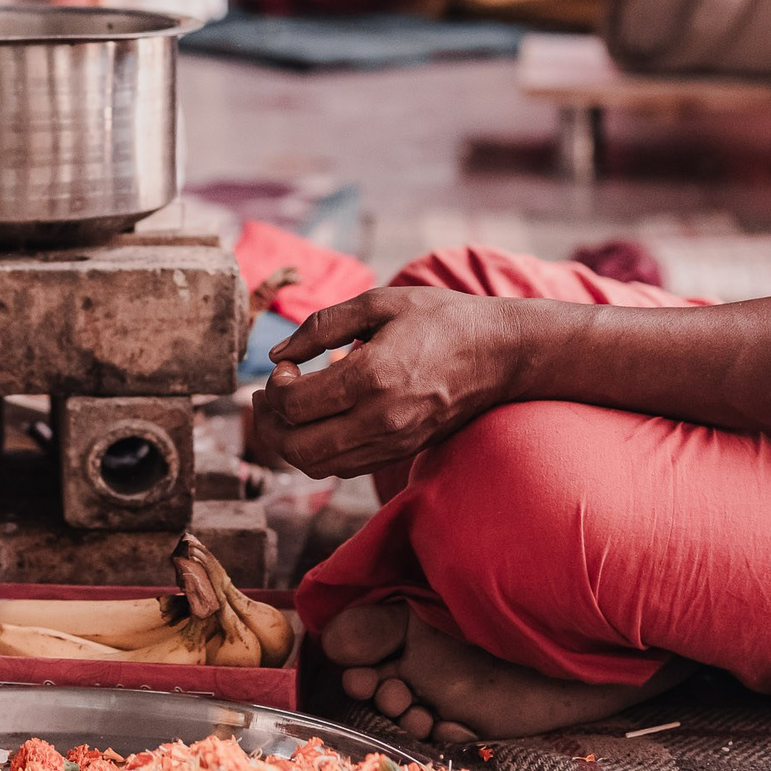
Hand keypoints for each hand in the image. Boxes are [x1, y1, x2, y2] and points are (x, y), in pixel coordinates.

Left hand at [246, 287, 531, 477]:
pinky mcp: (401, 453)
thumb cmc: (440, 319)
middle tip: (271, 395)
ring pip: (317, 466)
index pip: (295, 404)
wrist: (501, 353)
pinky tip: (320, 420)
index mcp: (372, 376)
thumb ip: (321, 325)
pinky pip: (343, 468)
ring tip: (290, 410)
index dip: (274, 388)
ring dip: (289, 442)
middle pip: (297, 448)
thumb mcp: (380, 302)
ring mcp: (393, 443)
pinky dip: (318, 452)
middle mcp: (381, 419)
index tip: (285, 367)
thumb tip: (277, 353)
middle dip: (270, 424)